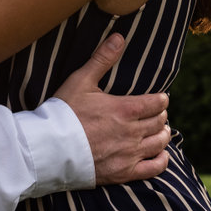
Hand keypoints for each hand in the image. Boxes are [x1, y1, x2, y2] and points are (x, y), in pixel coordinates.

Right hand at [54, 34, 171, 184]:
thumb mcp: (81, 80)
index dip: (161, 99)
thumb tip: (119, 37)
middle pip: (160, 122)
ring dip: (162, 135)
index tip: (159, 99)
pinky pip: (154, 169)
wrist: (48, 148)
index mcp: (125, 109)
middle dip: (160, 115)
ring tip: (159, 131)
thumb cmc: (63, 112)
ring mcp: (128, 154)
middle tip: (155, 114)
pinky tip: (159, 155)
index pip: (158, 103)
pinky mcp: (123, 173)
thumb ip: (102, 59)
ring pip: (159, 143)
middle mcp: (132, 132)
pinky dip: (161, 160)